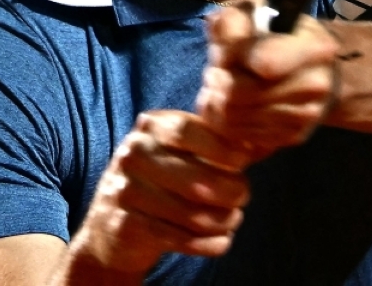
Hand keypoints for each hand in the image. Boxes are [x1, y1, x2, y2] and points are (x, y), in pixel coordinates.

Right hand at [67, 110, 251, 275]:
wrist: (113, 220)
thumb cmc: (161, 179)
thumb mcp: (181, 151)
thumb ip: (217, 144)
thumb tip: (258, 143)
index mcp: (150, 127)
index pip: (188, 131)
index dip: (222, 147)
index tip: (245, 160)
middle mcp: (133, 154)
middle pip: (195, 178)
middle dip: (230, 192)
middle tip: (243, 197)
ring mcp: (126, 190)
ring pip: (191, 214)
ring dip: (222, 221)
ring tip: (232, 219)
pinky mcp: (126, 224)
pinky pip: (178, 239)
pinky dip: (207, 244)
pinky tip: (221, 241)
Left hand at [195, 0, 339, 156]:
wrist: (307, 66)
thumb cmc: (273, 32)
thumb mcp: (251, 10)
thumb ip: (232, 20)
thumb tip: (223, 43)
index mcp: (314, 47)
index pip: (264, 64)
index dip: (233, 57)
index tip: (227, 51)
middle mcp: (316, 84)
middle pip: (240, 94)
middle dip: (217, 81)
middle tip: (215, 71)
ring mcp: (308, 114)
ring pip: (235, 117)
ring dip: (217, 101)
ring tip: (221, 84)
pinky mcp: (294, 136)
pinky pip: (241, 135)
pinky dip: (225, 120)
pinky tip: (229, 103)